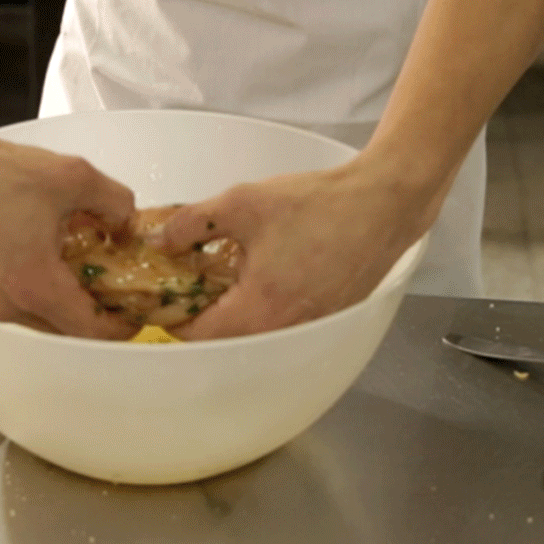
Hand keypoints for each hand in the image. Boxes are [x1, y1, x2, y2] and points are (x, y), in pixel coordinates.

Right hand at [0, 127, 135, 337]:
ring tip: (69, 274)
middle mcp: (1, 306)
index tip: (131, 316)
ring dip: (55, 305)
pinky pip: (4, 310)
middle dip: (88, 314)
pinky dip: (24, 297)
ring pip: (33, 321)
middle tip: (106, 290)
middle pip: (61, 330)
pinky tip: (32, 267)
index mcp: (33, 284)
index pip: (88, 329)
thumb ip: (115, 202)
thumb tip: (127, 224)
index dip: (117, 326)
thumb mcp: (73, 175)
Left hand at [153, 159, 444, 339]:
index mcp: (259, 310)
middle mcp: (284, 330)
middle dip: (200, 315)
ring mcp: (309, 328)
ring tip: (220, 277)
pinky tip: (259, 276)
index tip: (162, 292)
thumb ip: (192, 223)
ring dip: (231, 313)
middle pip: (224, 340)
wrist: (383, 204)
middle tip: (188, 282)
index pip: (197, 336)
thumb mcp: (243, 203)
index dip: (172, 316)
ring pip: (253, 334)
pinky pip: (281, 325)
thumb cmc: (316, 204)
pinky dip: (262, 308)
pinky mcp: (326, 319)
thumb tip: (160, 240)